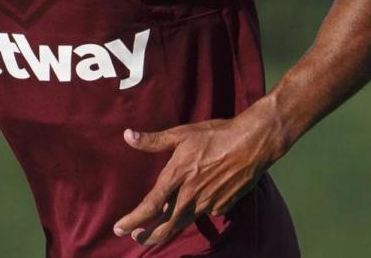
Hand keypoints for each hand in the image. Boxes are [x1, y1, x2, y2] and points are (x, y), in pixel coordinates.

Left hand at [112, 110, 285, 246]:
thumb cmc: (215, 136)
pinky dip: (195, 213)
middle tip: (136, 237)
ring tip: (157, 232)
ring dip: (167, 229)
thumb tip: (127, 135)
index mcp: (177, 176)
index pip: (150, 206)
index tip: (119, 228)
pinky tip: (194, 205)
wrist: (251, 144)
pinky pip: (203, 213)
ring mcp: (207, 203)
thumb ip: (153, 140)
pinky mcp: (222, 206)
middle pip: (165, 225)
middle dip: (148, 235)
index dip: (133, 220)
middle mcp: (190, 195)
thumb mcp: (181, 134)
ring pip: (182, 223)